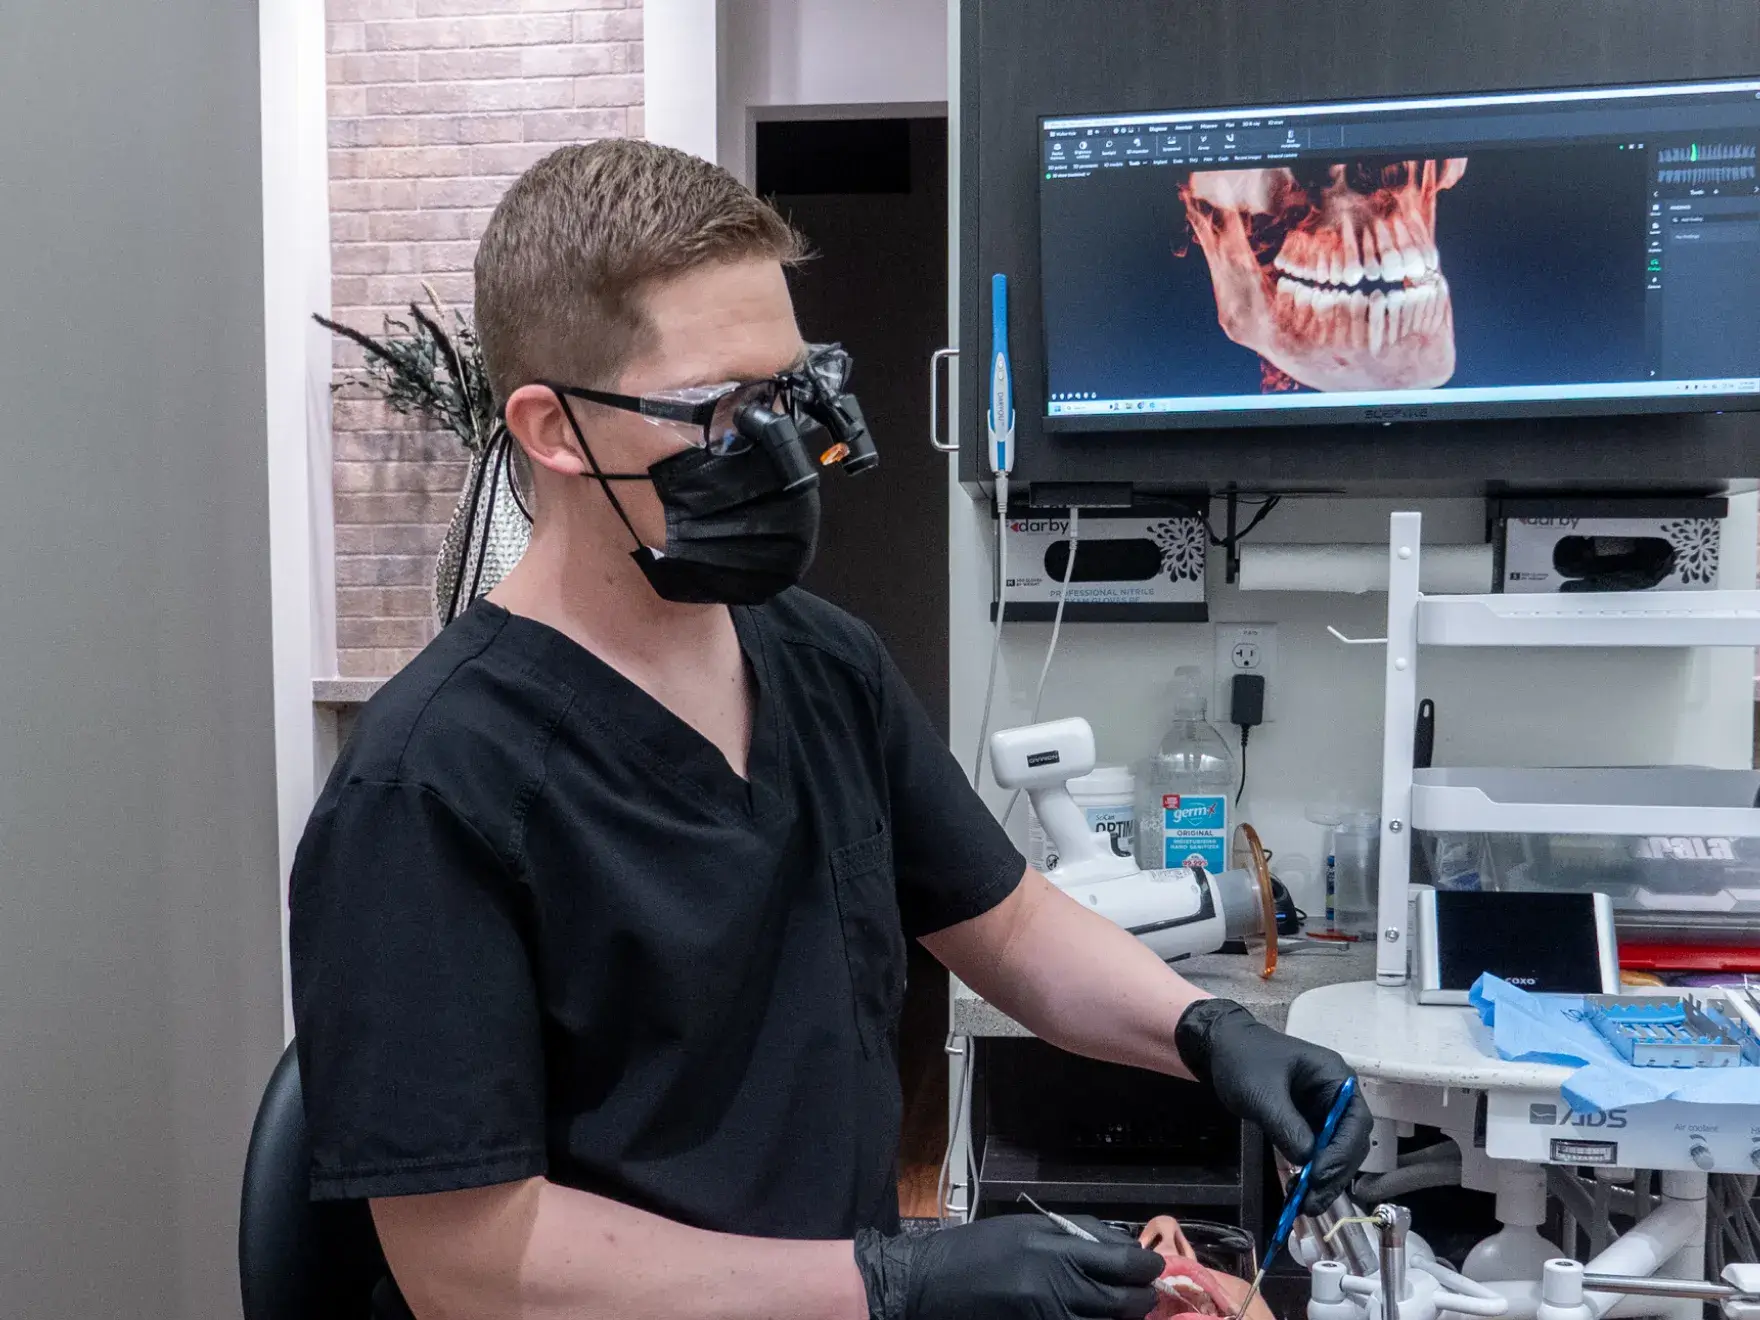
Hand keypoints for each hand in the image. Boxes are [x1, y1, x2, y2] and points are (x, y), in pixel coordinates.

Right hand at [854, 1214, 1164, 1319]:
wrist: (928, 1287)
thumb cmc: (977, 1250)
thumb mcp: (1026, 1227)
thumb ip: (1077, 1233)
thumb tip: (1123, 1246)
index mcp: (1055, 1253)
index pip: (1124, 1264)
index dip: (1147, 1267)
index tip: (1151, 1266)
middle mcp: (1058, 1292)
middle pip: (1124, 1304)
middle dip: (1142, 1299)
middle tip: (1144, 1294)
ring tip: (1120, 1309)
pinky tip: (1089, 1316)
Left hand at [1175, 998, 1372, 1213]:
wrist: (1220, 1048)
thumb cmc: (1243, 1060)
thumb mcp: (1262, 1093)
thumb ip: (1286, 1126)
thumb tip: (1307, 1160)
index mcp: (1336, 1078)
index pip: (1355, 1122)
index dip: (1341, 1153)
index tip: (1320, 1176)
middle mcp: (1337, 1096)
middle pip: (1349, 1143)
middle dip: (1333, 1174)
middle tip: (1312, 1202)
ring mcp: (1323, 1111)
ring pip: (1335, 1153)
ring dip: (1323, 1180)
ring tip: (1305, 1205)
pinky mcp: (1307, 1124)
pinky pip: (1316, 1153)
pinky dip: (1310, 1173)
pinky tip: (1298, 1193)